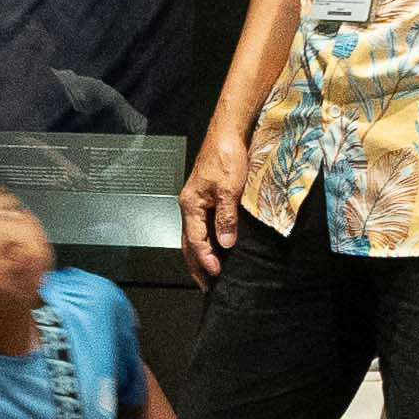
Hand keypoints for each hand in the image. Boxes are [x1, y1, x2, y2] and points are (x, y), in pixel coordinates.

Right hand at [178, 121, 253, 277]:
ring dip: (199, 256)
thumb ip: (226, 217)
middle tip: (205, 286)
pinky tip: (213, 247)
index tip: (216, 273)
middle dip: (196, 265)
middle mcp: (189, 205)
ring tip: (207, 272)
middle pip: (188, 243)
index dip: (206, 259)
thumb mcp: (229, 189)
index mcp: (191, 205)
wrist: (227, 133)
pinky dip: (204, 242)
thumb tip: (225, 243)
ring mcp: (196, 201)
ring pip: (193, 236)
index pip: (196, 240)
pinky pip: (201, 226)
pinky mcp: (205, 197)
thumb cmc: (226, 156)